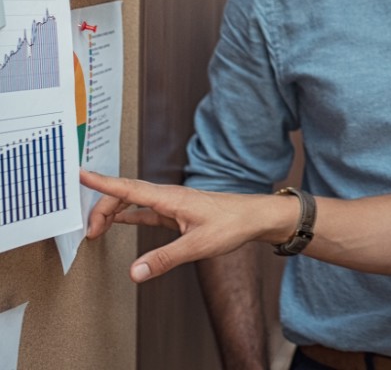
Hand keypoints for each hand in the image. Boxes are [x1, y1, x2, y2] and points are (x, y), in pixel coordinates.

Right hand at [81, 170, 292, 282]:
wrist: (255, 217)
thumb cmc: (232, 225)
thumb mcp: (198, 245)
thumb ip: (165, 259)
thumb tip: (135, 273)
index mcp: (170, 198)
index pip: (128, 188)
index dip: (102, 182)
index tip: (79, 174)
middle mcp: (168, 197)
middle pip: (125, 195)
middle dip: (101, 208)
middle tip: (87, 233)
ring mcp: (171, 203)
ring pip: (133, 202)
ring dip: (112, 212)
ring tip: (94, 230)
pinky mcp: (176, 212)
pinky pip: (144, 211)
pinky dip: (128, 216)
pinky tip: (118, 221)